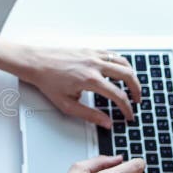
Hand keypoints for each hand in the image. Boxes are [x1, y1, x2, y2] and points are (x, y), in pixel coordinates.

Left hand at [18, 46, 140, 127]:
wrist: (36, 63)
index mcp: (90, 80)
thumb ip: (89, 115)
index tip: (129, 115)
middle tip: (137, 100)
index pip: (118, 96)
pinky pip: (113, 55)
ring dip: (132, 75)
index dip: (127, 108)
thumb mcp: (67, 105)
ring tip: (132, 86)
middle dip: (136, 90)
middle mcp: (95, 65)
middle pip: (128, 76)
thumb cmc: (48, 82)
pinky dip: (121, 64)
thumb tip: (106, 123)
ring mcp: (93, 55)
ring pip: (124, 63)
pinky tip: (120, 71)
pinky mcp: (90, 49)